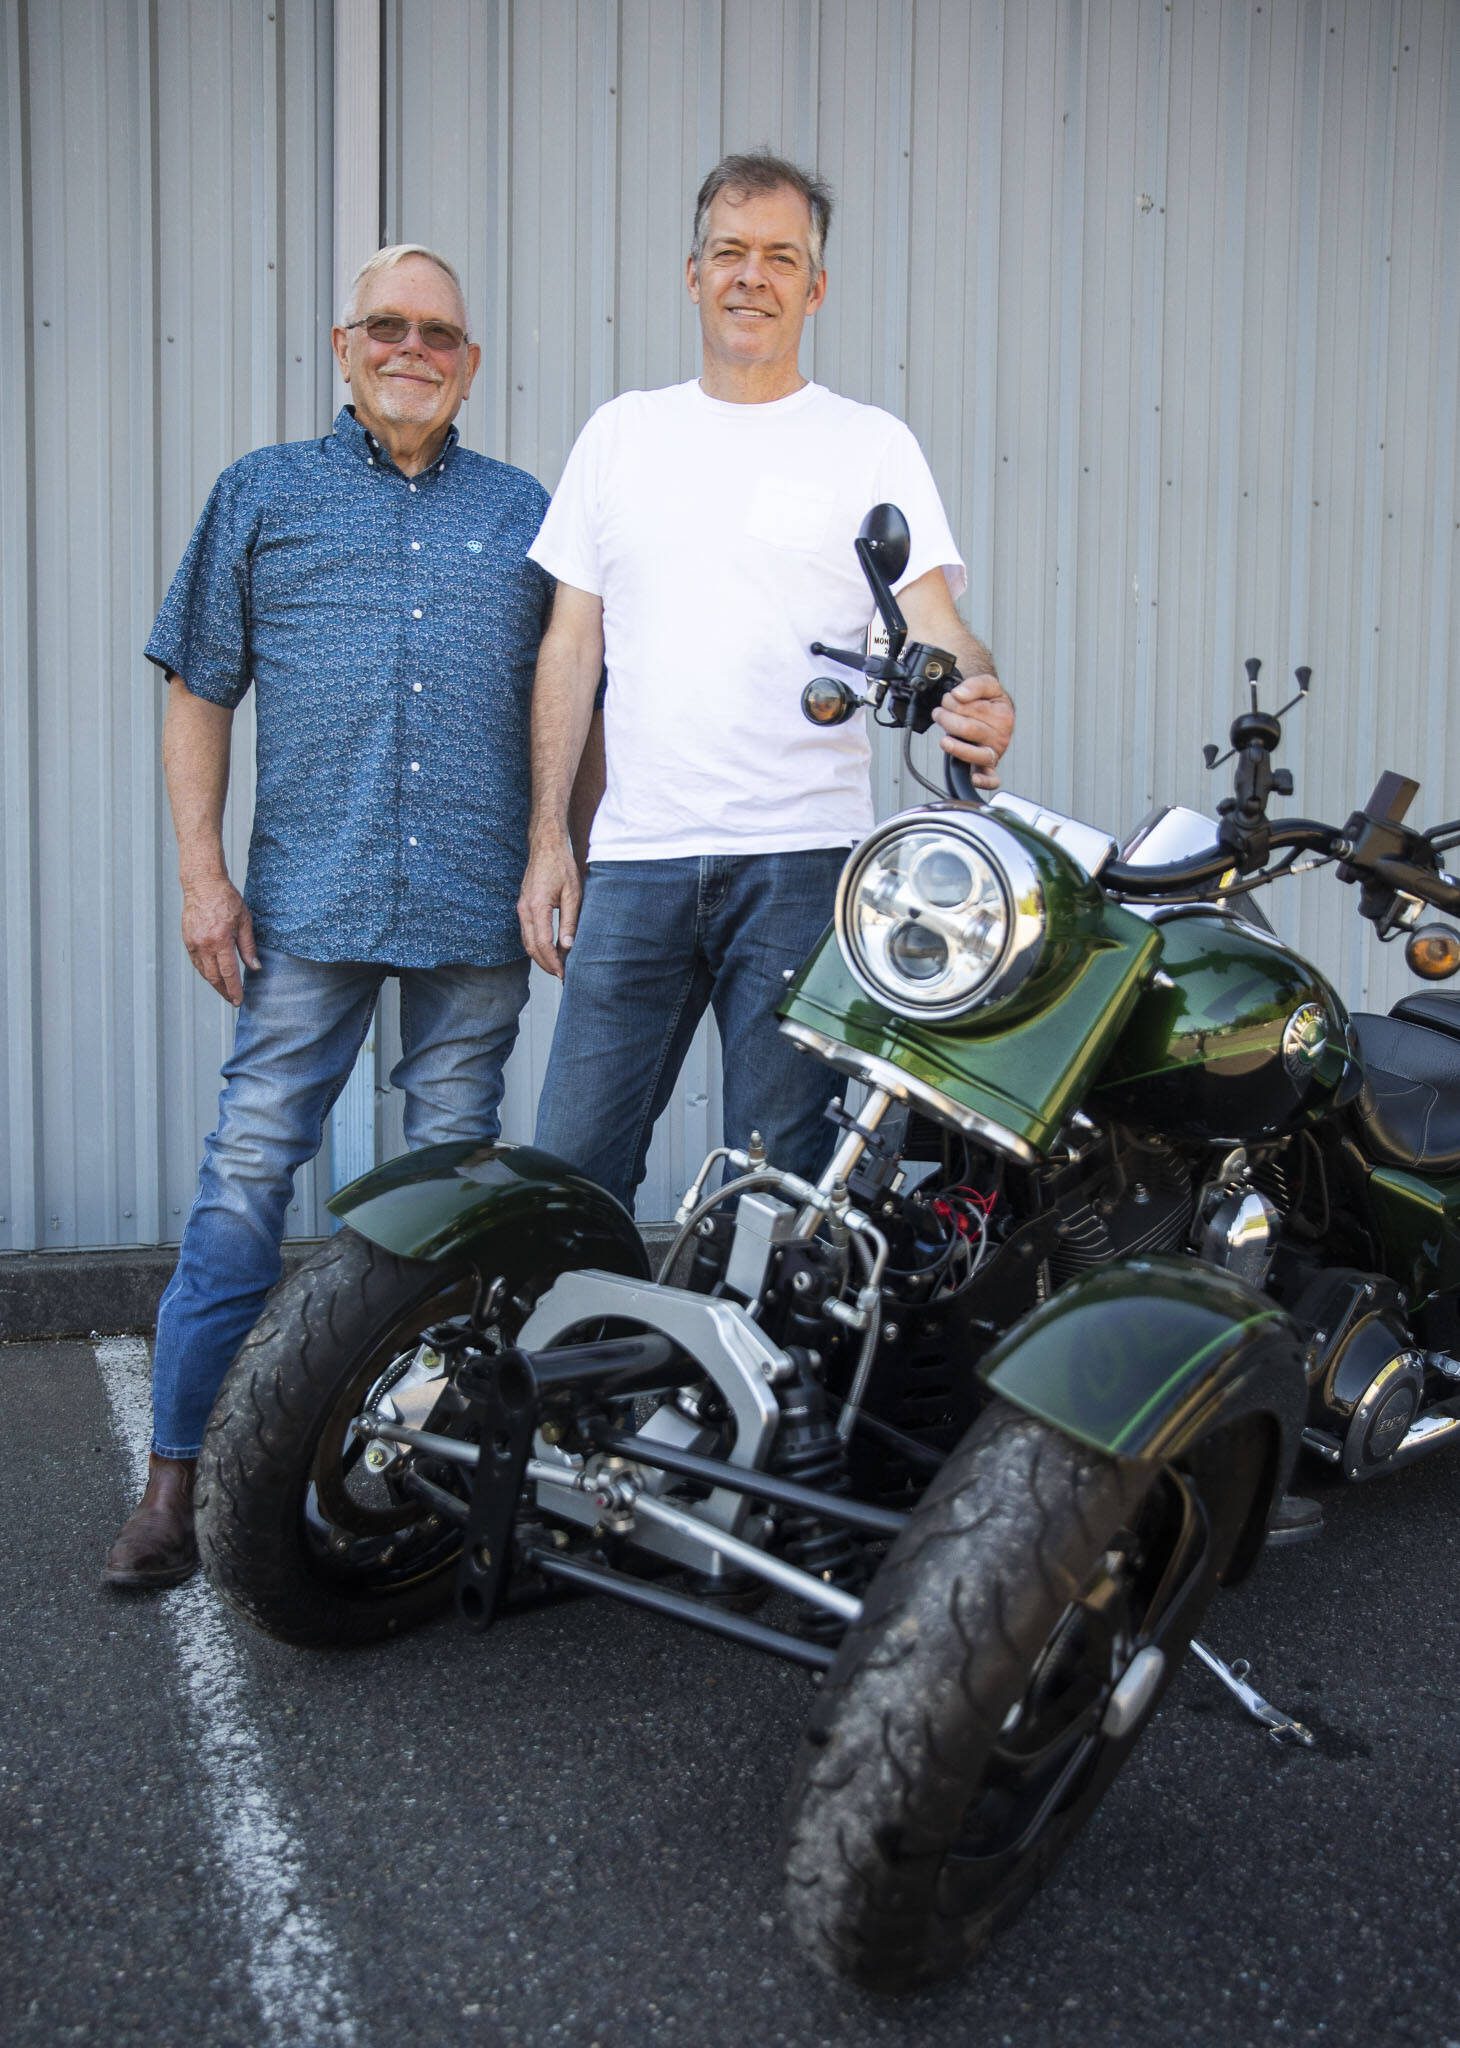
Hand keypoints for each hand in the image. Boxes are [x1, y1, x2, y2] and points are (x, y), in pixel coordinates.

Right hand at [180, 874, 259, 1005]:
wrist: (203, 885)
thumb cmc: (226, 900)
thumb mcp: (244, 922)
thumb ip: (248, 947)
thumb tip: (255, 967)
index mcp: (220, 940)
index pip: (228, 972)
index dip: (234, 989)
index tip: (239, 1000)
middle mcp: (204, 944)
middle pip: (214, 976)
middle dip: (224, 991)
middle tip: (233, 1000)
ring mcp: (193, 943)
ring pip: (203, 971)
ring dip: (214, 983)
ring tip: (225, 991)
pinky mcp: (187, 940)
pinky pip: (196, 962)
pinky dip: (205, 971)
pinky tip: (213, 975)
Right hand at [518, 835, 581, 978]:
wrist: (546, 846)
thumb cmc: (561, 865)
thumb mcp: (573, 893)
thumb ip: (570, 921)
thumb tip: (568, 946)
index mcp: (537, 907)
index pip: (542, 944)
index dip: (553, 962)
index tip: (563, 973)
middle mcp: (524, 909)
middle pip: (531, 947)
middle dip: (545, 964)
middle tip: (561, 975)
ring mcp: (521, 908)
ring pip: (526, 941)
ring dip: (540, 957)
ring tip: (557, 966)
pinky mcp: (523, 906)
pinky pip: (527, 932)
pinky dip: (536, 945)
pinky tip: (550, 950)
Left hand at [931, 673, 1013, 790]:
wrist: (994, 710)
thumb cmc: (988, 700)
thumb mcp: (987, 684)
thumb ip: (974, 685)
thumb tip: (959, 695)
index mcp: (1003, 715)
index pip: (973, 710)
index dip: (952, 702)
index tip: (948, 698)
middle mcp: (1001, 736)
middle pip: (968, 730)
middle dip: (947, 718)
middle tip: (940, 713)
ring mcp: (994, 752)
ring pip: (974, 753)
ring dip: (954, 746)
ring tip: (944, 739)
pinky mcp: (989, 767)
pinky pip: (991, 778)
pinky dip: (983, 781)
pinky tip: (974, 778)